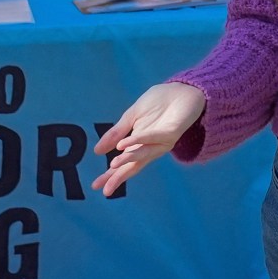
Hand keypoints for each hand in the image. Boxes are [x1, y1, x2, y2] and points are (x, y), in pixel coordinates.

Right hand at [92, 82, 206, 195]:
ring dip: (127, 159)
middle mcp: (151, 147)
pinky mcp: (171, 131)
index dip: (111, 175)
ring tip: (112, 165)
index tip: (96, 186)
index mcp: (140, 144)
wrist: (181, 89)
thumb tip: (97, 152)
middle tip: (105, 189)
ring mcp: (162, 141)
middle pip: (133, 165)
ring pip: (143, 153)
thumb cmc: (157, 103)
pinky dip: (138, 140)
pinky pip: (152, 137)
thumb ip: (115, 134)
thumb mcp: (131, 116)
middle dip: (118, 176)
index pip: (124, 164)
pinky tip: (124, 144)